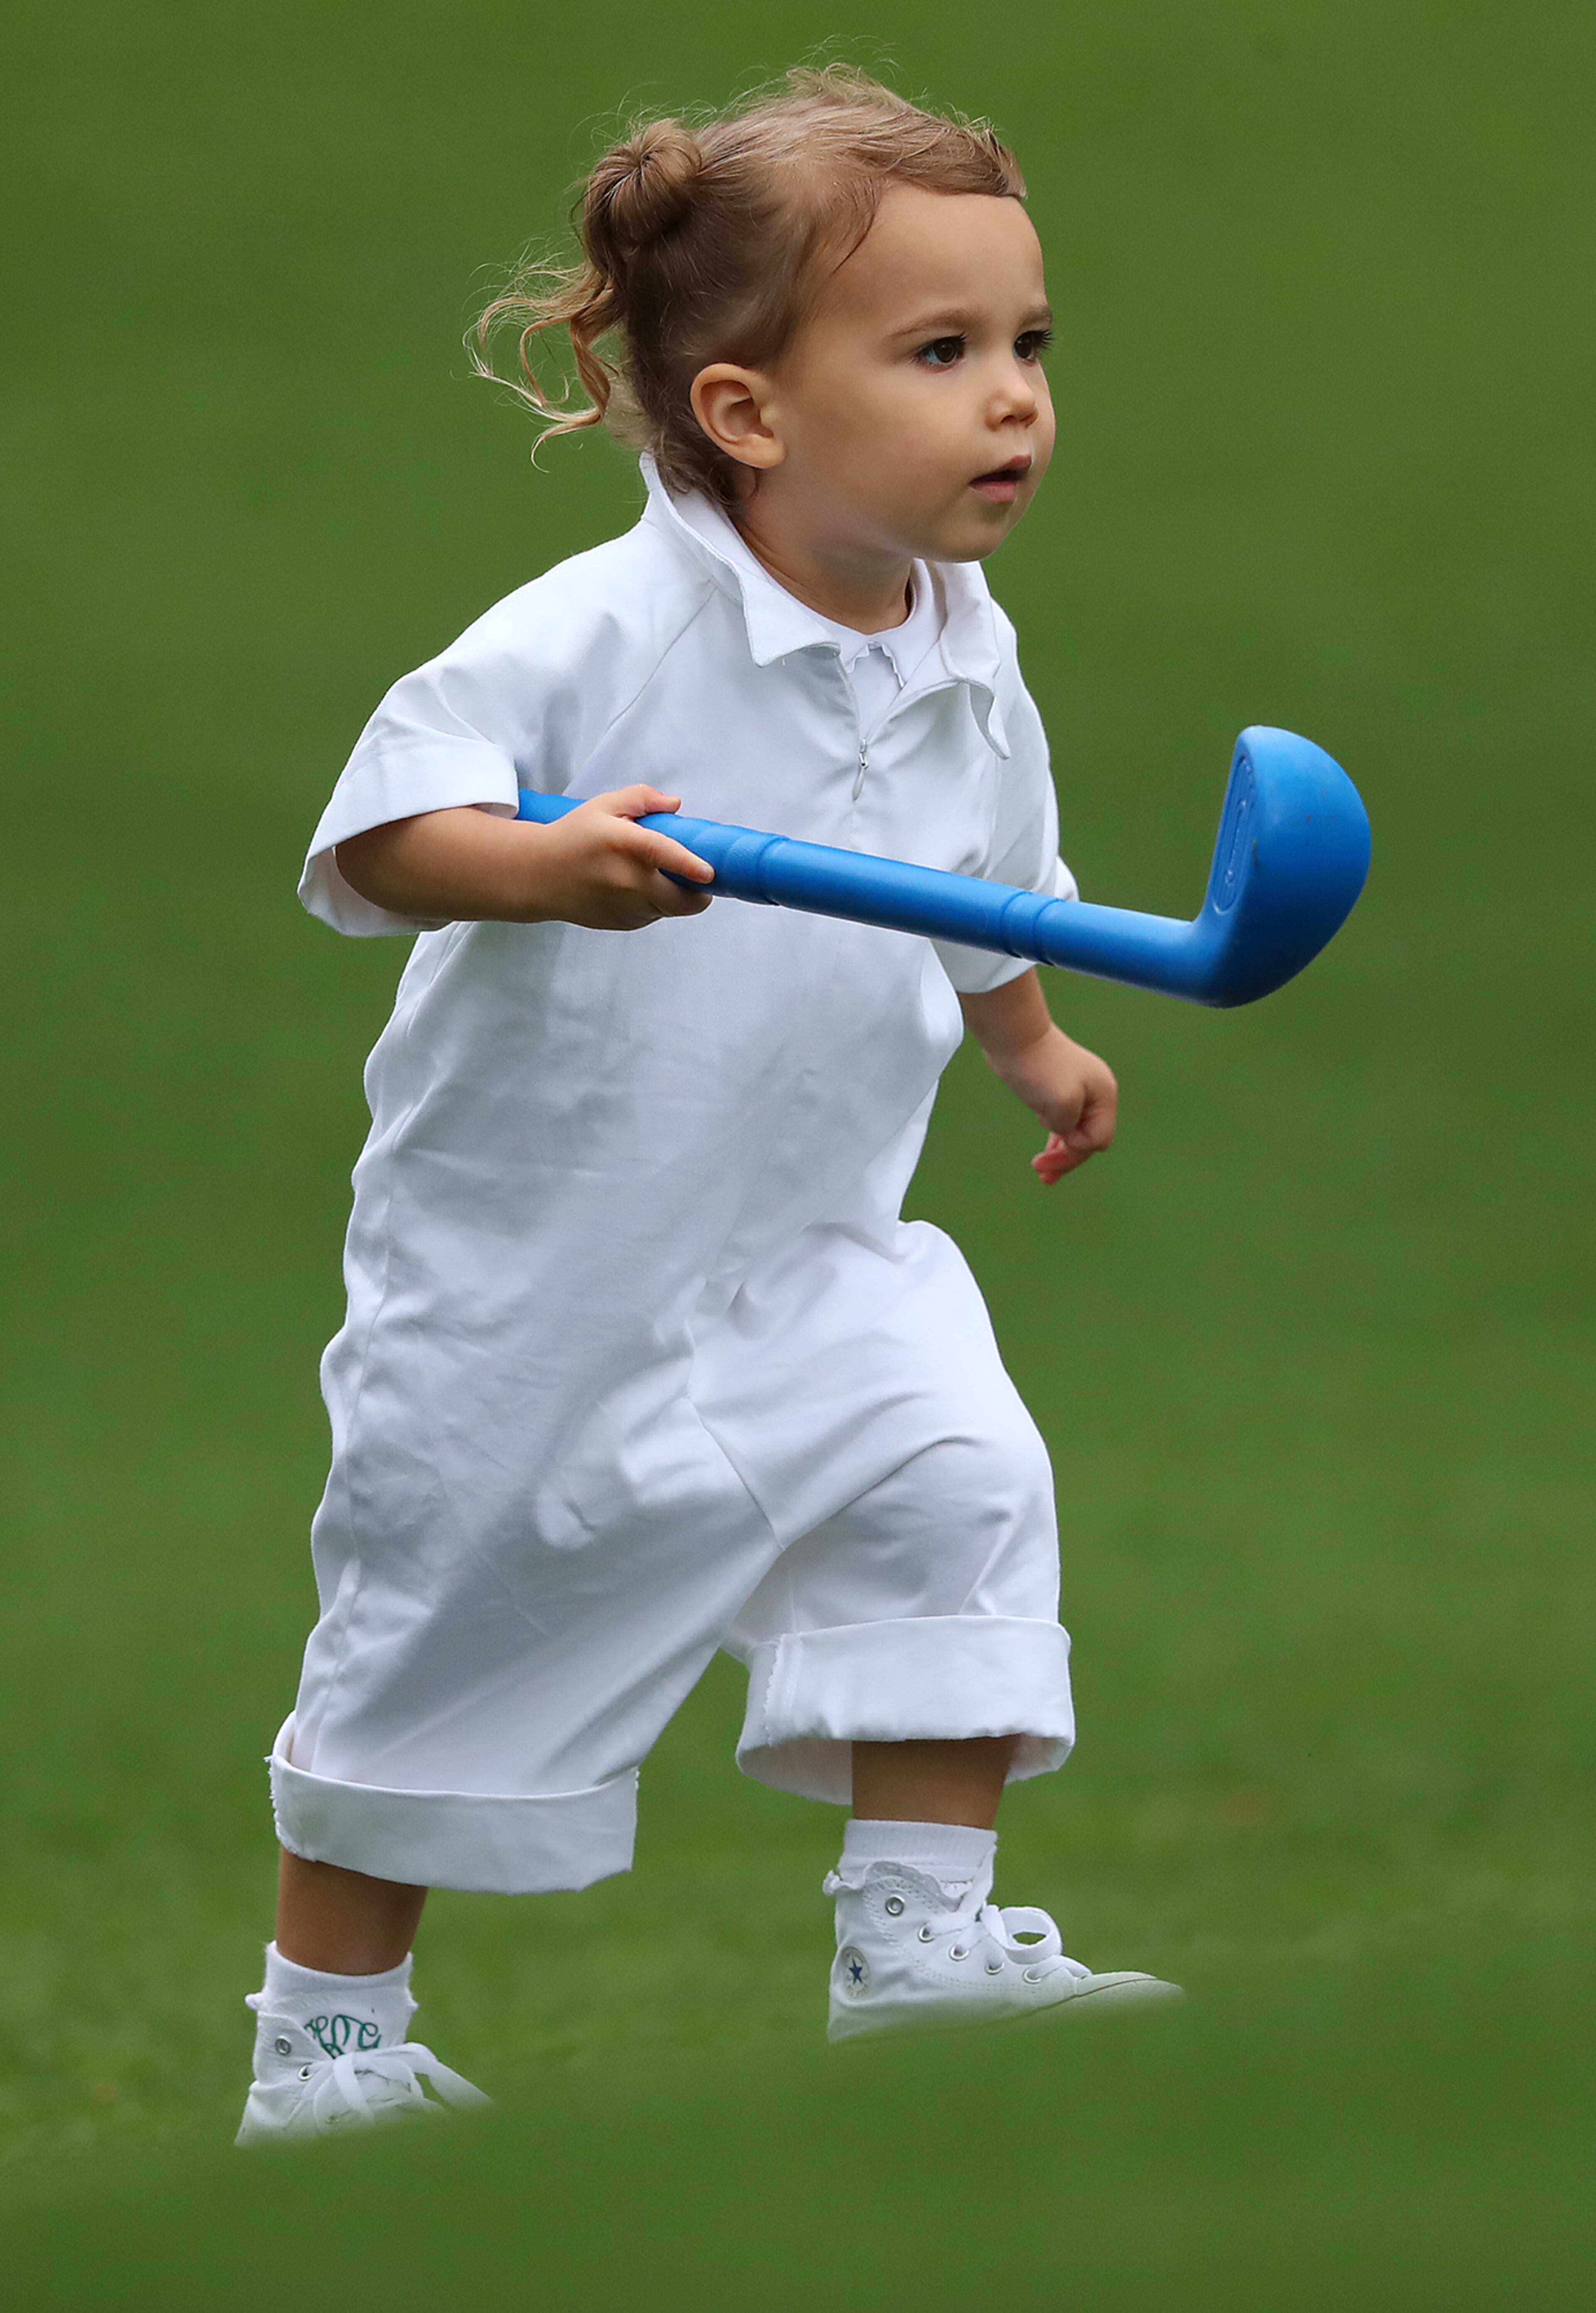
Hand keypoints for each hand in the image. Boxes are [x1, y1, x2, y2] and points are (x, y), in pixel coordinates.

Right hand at [335, 786, 713, 929]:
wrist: (538, 877)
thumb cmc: (574, 836)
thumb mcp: (603, 806)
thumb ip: (641, 799)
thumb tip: (676, 805)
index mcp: (623, 845)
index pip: (662, 855)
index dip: (689, 865)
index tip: (710, 873)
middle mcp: (627, 881)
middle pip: (684, 899)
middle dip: (698, 888)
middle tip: (697, 871)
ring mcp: (626, 908)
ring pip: (672, 908)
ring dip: (675, 893)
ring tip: (649, 872)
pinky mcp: (625, 924)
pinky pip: (655, 915)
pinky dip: (655, 902)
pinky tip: (631, 887)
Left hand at [1021, 1029, 1118, 1182]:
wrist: (1014, 1037)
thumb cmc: (1039, 1068)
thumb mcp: (1061, 1104)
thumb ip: (1069, 1128)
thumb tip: (1063, 1132)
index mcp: (1104, 1095)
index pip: (1098, 1138)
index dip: (1075, 1150)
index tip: (1050, 1146)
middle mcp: (1096, 1095)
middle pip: (1088, 1139)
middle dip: (1067, 1158)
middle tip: (1042, 1174)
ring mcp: (1078, 1093)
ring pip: (1074, 1133)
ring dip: (1060, 1154)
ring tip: (1043, 1174)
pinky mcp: (1057, 1091)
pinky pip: (1062, 1123)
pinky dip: (1054, 1138)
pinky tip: (1045, 1150)